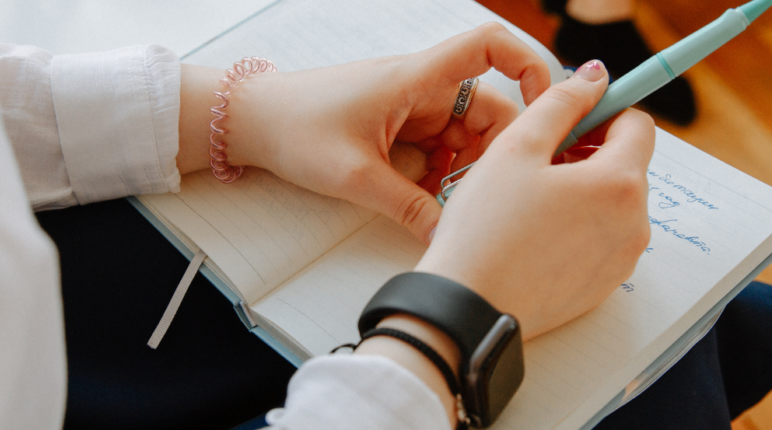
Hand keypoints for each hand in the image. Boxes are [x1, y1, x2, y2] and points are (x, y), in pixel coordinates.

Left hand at [179, 23, 549, 242]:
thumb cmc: (295, 129)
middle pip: (488, 109)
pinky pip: (438, 149)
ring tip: (442, 201)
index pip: (488, 46)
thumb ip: (409, 207)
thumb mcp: (356, 176)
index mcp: (416, 78)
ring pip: (464, 136)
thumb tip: (448, 237)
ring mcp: (411, 108)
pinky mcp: (399, 128)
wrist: (251, 122)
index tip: (547, 105)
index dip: (529, 64)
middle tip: (478, 194)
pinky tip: (423, 198)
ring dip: (463, 169)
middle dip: (491, 153)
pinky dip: (440, 174)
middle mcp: (421, 87)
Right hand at [416, 60, 654, 339]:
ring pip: (611, 204)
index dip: (601, 113)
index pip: (637, 125)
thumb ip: (560, 103)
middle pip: (625, 166)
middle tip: (535, 163)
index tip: (566, 121)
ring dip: (581, 191)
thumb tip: (594, 77)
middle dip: (587, 154)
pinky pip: (600, 240)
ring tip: (529, 202)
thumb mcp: (516, 148)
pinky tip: (533, 235)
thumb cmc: (485, 228)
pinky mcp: (602, 286)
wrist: (468, 307)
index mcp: (619, 183)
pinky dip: (576, 227)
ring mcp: (621, 260)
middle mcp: (634, 224)